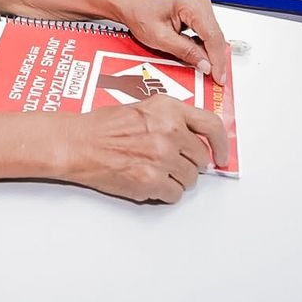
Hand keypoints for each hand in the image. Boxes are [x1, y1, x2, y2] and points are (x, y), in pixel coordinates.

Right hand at [62, 95, 228, 202]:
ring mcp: (161, 157)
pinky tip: (148, 182)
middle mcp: (169, 131)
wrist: (78, 143)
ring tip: (155, 171)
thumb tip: (194, 138)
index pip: (212, 125)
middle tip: (172, 163)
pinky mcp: (151, 180)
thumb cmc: (103, 127)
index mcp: (169, 109)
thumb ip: (172, 118)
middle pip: (200, 158)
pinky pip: (174, 194)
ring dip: (176, 179)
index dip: (222, 144)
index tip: (222, 155)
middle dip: (190, 164)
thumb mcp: (144, 107)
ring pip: (189, 179)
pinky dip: (164, 192)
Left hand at [110, 0, 227, 79]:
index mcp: (189, 5)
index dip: (217, 59)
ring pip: (214, 36)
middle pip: (216, 36)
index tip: (218, 76)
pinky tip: (202, 59)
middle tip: (216, 78)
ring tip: (209, 71)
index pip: (212, 36)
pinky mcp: (200, 13)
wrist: (134, 9)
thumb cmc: (142, 17)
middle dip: (216, 59)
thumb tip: (205, 64)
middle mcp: (198, 2)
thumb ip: (185, 52)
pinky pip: (208, 34)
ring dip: (212, 54)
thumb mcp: (161, 39)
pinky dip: (207, 48)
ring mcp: (201, 6)